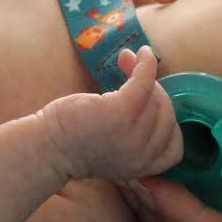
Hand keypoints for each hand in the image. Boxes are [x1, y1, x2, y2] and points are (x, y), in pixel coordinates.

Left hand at [38, 47, 182, 182]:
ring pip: (155, 98)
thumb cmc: (74, 142)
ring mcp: (132, 134)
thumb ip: (135, 128)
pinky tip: (142, 54)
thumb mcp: (114, 144)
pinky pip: (144, 82)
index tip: (149, 107)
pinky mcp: (120, 112)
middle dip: (154, 92)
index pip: (175, 148)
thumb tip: (147, 80)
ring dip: (144, 75)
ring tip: (129, 62)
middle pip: (167, 116)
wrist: (45, 148)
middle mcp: (142, 155)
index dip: (166, 124)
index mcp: (143, 168)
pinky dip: (146, 65)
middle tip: (135, 75)